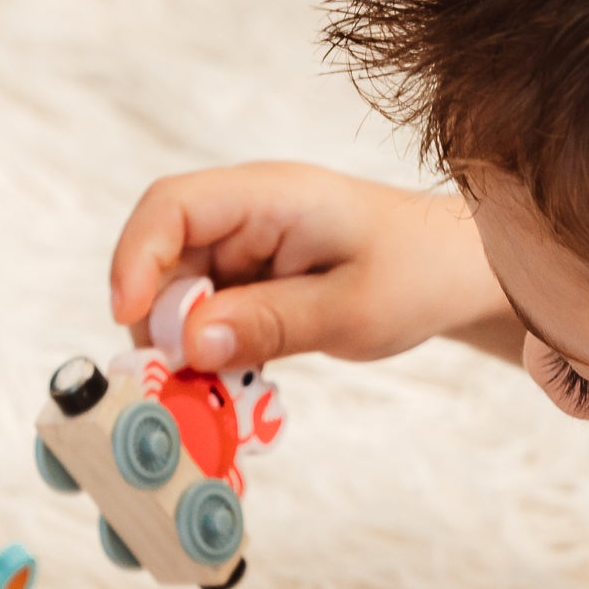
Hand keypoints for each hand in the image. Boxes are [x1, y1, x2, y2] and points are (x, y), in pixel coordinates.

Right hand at [107, 163, 514, 371]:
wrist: (460, 274)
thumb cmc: (419, 274)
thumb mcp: (352, 310)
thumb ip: (271, 324)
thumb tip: (190, 344)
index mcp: (273, 196)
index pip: (173, 206)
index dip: (137, 259)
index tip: (128, 319)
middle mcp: (249, 214)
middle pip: (167, 257)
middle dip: (160, 321)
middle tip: (177, 381)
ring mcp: (249, 248)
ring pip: (182, 296)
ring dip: (185, 346)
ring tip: (212, 392)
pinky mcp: (254, 282)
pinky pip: (209, 317)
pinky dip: (211, 353)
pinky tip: (235, 386)